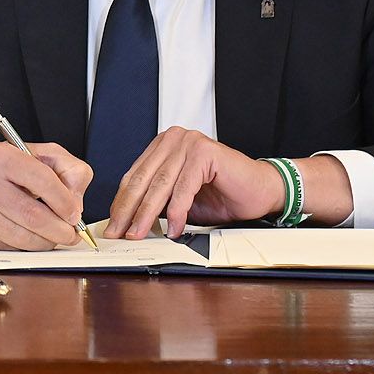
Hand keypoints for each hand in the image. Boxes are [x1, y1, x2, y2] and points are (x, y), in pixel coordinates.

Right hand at [0, 141, 92, 250]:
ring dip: (44, 242)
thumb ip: (70, 172)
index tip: (74, 215)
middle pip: (32, 216)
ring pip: (21, 238)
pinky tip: (28, 235)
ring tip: (52, 236)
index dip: (65, 202)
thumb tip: (75, 205)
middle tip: (70, 234)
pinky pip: (7, 248)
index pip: (43, 180)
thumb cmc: (9, 168)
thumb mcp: (44, 155)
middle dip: (60, 231)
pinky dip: (24, 247)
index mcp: (2, 156)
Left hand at [104, 127, 280, 238]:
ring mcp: (188, 142)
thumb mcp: (180, 201)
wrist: (260, 192)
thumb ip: (157, 203)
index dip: (121, 203)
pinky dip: (178, 212)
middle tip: (119, 233)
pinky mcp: (204, 152)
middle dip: (128, 210)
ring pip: (160, 185)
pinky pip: (183, 187)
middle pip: (142, 180)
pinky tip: (174, 230)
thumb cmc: (222, 196)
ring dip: (147, 214)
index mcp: (162, 146)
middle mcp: (172, 139)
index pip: (134, 176)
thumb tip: (127, 220)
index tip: (112, 226)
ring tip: (139, 234)